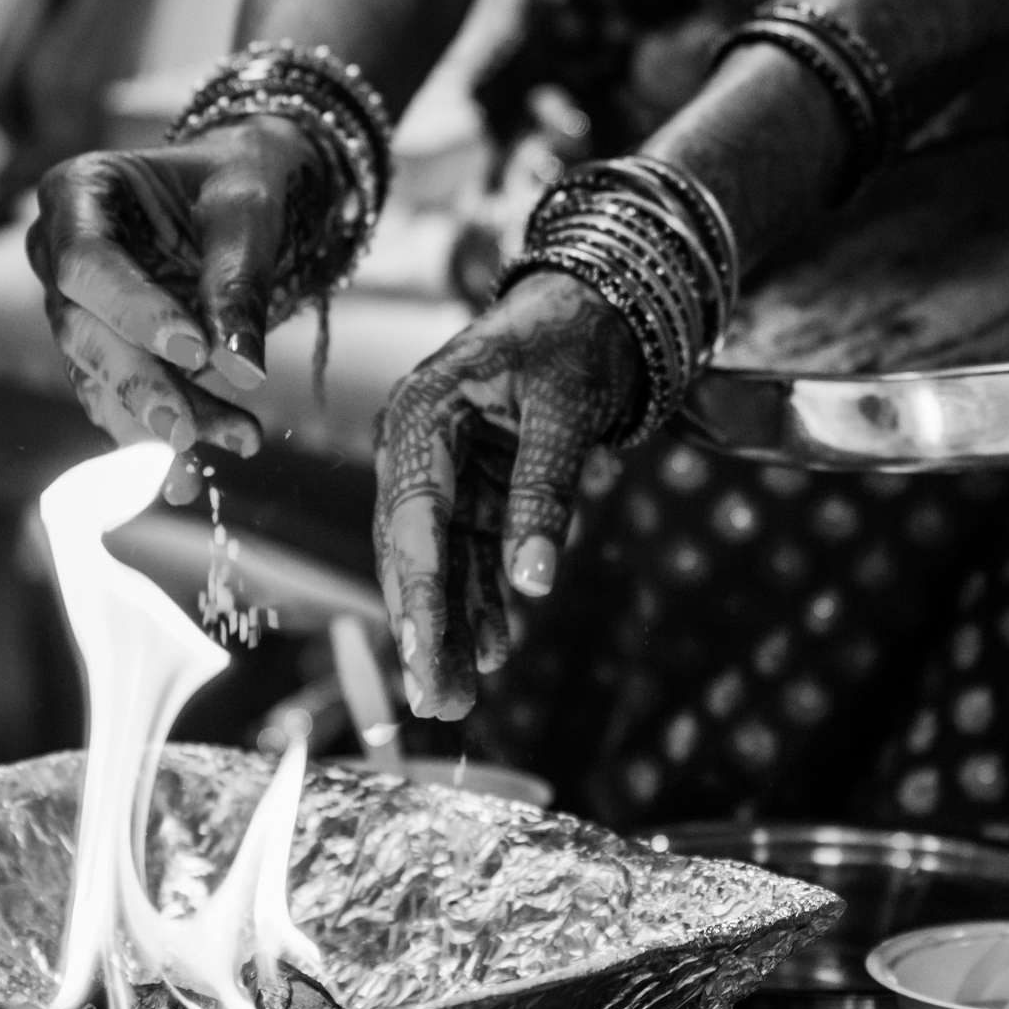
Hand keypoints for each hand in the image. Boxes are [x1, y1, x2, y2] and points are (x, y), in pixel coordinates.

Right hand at [27, 116, 341, 499]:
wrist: (235, 195)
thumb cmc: (237, 183)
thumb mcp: (247, 213)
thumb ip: (238, 281)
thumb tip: (243, 369)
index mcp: (78, 192)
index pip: (88, 262)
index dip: (134, 311)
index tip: (194, 351)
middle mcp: (57, 252)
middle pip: (82, 330)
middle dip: (139, 385)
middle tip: (187, 433)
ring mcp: (71, 306)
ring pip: (102, 377)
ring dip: (163, 421)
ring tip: (229, 446)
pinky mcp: (98, 351)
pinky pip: (118, 402)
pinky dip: (159, 439)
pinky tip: (193, 474)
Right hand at [373, 272, 641, 718]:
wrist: (595, 301)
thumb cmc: (574, 341)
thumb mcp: (565, 412)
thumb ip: (545, 494)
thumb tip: (533, 582)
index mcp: (422, 416)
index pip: (414, 523)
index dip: (421, 599)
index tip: (424, 661)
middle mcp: (416, 445)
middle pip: (413, 552)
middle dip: (426, 631)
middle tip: (438, 706)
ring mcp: (443, 467)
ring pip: (441, 562)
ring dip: (454, 627)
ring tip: (463, 698)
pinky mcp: (475, 483)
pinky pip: (473, 550)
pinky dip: (484, 598)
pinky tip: (497, 647)